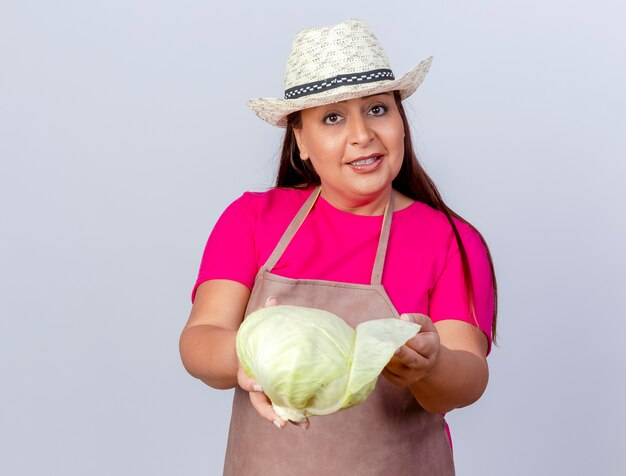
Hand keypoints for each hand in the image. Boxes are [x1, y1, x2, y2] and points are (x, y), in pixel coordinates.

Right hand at [236, 296, 309, 429]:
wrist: (225, 357)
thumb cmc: (244, 341)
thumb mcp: (250, 327)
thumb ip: (261, 314)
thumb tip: (273, 298)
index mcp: (245, 368)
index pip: (245, 378)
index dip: (250, 382)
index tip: (258, 385)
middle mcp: (251, 384)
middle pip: (258, 402)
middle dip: (269, 412)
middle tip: (282, 421)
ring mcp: (259, 392)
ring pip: (269, 409)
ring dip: (284, 418)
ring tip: (301, 425)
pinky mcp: (268, 395)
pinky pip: (278, 407)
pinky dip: (291, 414)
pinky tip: (306, 421)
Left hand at [382, 313, 439, 386]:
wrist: (427, 362)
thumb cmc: (424, 338)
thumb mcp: (426, 325)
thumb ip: (416, 319)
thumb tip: (403, 318)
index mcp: (431, 349)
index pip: (420, 345)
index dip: (408, 339)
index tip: (396, 332)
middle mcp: (423, 365)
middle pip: (411, 360)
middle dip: (400, 352)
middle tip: (389, 345)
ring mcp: (412, 376)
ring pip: (396, 367)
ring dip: (385, 355)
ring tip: (377, 344)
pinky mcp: (400, 382)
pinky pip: (388, 373)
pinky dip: (381, 363)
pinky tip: (376, 353)